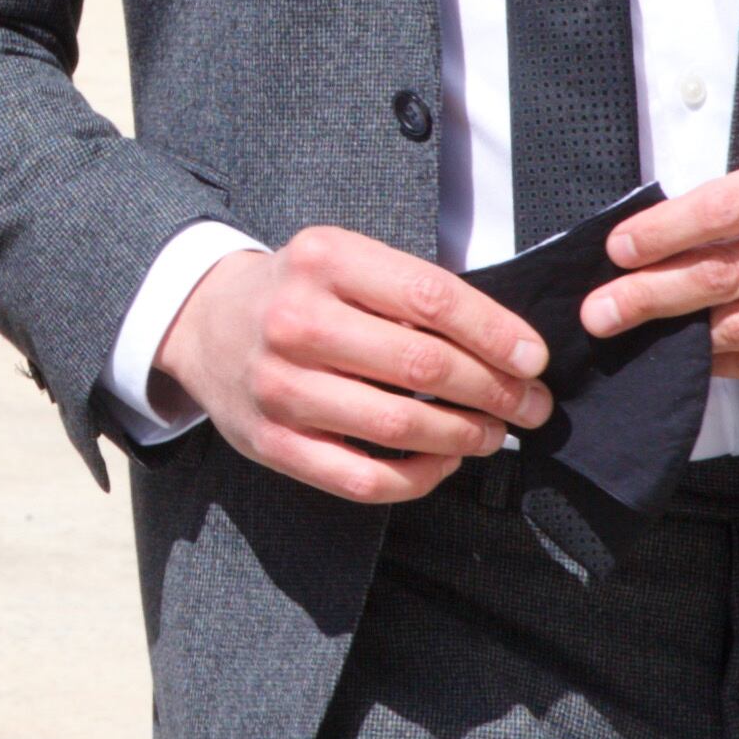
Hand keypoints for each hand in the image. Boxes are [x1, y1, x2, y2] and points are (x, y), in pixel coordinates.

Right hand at [153, 228, 550, 505]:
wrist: (204, 324)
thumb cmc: (297, 293)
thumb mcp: (344, 261)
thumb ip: (411, 292)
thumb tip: (508, 348)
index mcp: (324, 261)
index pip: (432, 298)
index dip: (496, 333)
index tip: (534, 359)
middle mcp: (297, 321)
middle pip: (423, 363)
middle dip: (496, 390)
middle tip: (531, 405)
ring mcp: (280, 386)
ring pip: (399, 423)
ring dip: (465, 435)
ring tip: (493, 433)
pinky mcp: (272, 443)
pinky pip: (363, 478)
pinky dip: (419, 477)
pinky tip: (443, 462)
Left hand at [584, 144, 738, 377]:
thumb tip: (660, 244)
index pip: (723, 208)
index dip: (663, 233)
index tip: (617, 251)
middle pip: (728, 273)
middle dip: (653, 295)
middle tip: (601, 311)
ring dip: (686, 334)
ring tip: (637, 335)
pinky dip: (730, 360)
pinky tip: (696, 355)